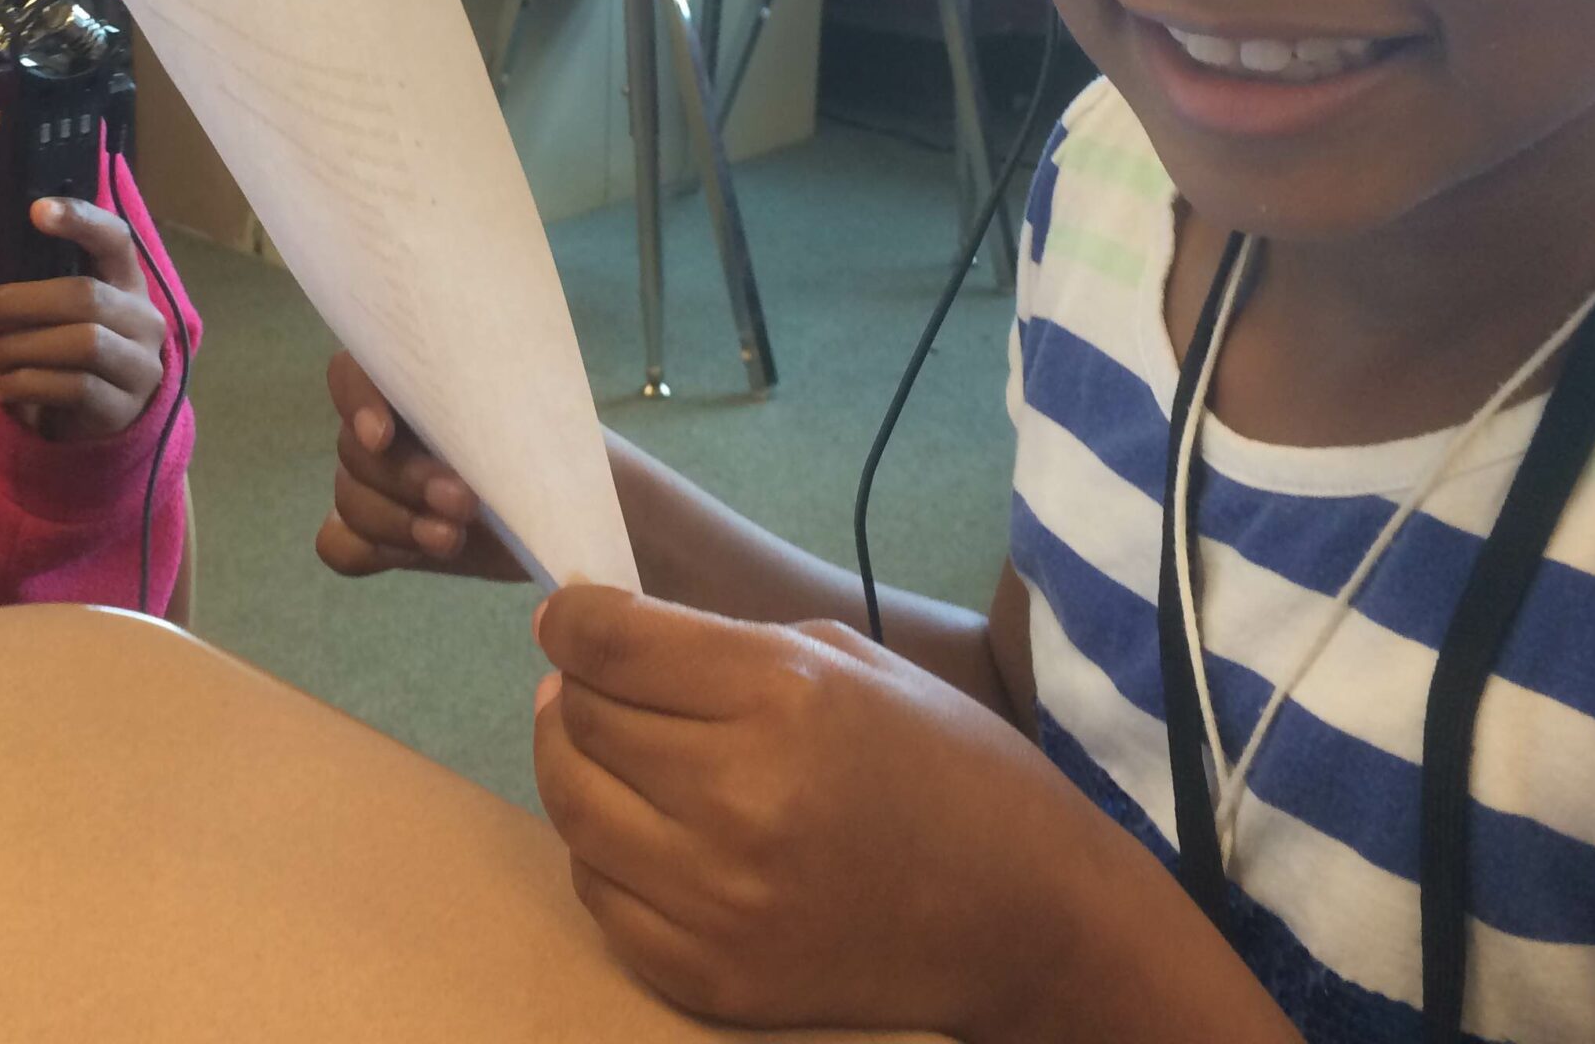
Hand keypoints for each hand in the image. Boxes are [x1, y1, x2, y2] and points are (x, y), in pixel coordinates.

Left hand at [0, 198, 166, 441]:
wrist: (105, 421)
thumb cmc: (70, 356)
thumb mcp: (63, 317)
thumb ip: (40, 295)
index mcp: (127, 284)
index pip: (115, 240)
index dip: (81, 221)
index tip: (36, 210)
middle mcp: (144, 319)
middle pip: (84, 296)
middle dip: (15, 304)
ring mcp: (140, 366)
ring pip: (82, 344)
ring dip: (16, 347)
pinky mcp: (123, 408)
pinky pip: (74, 388)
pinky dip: (25, 384)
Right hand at [313, 352, 525, 580]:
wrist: (558, 510)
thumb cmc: (545, 446)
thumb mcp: (535, 414)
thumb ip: (506, 401)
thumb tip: (507, 393)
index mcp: (410, 383)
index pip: (350, 374)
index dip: (356, 401)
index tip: (382, 436)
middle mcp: (379, 430)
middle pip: (354, 450)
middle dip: (407, 479)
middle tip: (462, 502)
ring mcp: (369, 485)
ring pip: (351, 499)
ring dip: (400, 522)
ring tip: (453, 537)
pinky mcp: (373, 537)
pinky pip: (341, 547)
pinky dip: (374, 552)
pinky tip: (422, 551)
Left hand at [533, 586, 1112, 1040]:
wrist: (1028, 918)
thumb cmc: (945, 766)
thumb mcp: (848, 663)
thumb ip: (722, 646)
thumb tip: (604, 641)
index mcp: (781, 698)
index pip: (608, 645)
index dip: (569, 620)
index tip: (566, 617)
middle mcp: (738, 799)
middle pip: (581, 721)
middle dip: (576, 687)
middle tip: (593, 682)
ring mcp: (719, 901)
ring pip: (573, 809)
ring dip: (576, 766)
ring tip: (604, 748)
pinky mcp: (711, 978)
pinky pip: (599, 897)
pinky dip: (604, 854)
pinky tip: (640, 829)